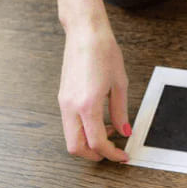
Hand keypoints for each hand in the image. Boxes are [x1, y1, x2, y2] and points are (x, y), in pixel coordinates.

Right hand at [58, 22, 130, 161]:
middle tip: (113, 151)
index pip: (97, 142)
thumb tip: (124, 129)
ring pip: (71, 136)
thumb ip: (120, 111)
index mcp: (87, 104)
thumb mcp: (119, 83)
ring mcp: (64, 101)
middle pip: (76, 147)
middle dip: (94, 155)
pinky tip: (99, 119)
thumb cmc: (103, 50)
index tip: (122, 154)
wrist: (86, 32)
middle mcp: (71, 106)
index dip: (111, 154)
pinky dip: (83, 129)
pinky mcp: (63, 96)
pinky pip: (69, 123)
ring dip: (88, 142)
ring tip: (109, 131)